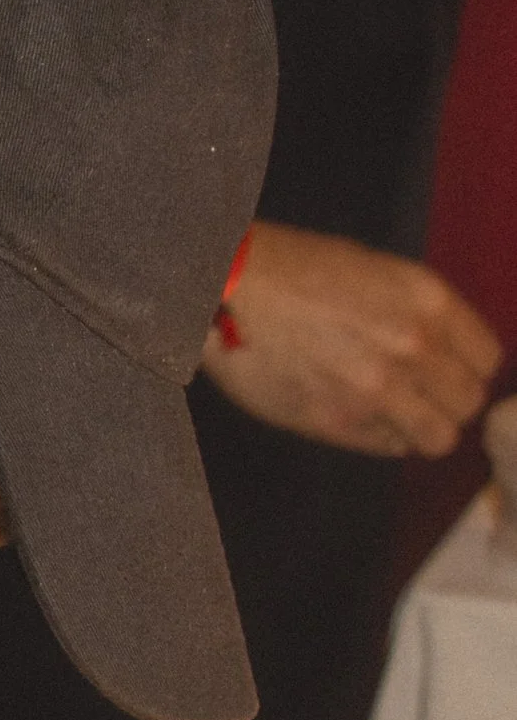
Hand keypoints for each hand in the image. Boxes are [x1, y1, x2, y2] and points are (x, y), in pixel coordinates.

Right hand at [207, 221, 502, 456]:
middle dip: (448, 404)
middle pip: (469, 404)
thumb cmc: (296, 272)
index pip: (486, 361)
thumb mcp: (378, 271)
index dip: (467, 372)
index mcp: (427, 301)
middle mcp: (412, 346)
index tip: (449, 375)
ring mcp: (377, 388)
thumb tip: (446, 356)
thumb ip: (420, 315)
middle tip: (420, 398)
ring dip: (421, 431)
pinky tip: (358, 415)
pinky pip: (390, 448)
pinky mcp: (339, 421)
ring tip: (395, 416)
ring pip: (439, 438)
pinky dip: (383, 439)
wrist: (231, 290)